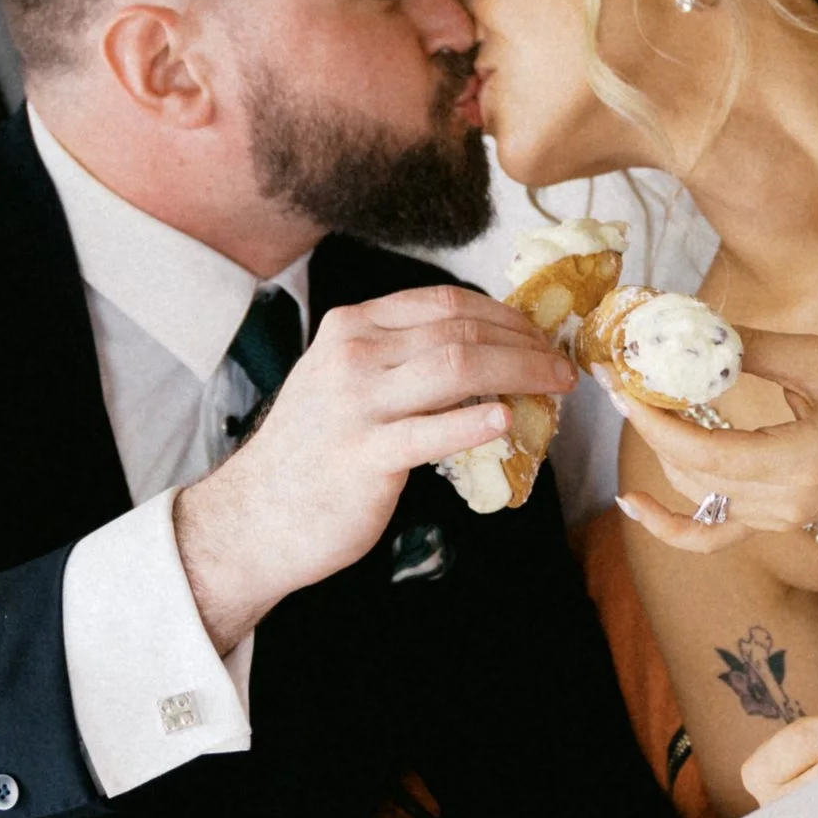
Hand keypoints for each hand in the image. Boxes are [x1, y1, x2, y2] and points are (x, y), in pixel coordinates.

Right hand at [175, 283, 573, 646]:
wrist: (257, 516)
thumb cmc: (313, 453)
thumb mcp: (345, 384)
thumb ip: (400, 362)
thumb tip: (483, 357)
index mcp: (351, 327)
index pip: (443, 301)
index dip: (503, 314)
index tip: (538, 334)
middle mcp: (353, 354)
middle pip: (460, 330)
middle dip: (524, 344)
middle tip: (561, 365)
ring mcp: (357, 404)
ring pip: (458, 367)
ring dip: (520, 373)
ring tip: (555, 387)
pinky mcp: (365, 456)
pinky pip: (432, 432)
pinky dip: (476, 423)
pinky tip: (508, 422)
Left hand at [615, 331, 817, 554]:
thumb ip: (753, 349)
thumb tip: (694, 328)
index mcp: (797, 461)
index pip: (702, 451)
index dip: (652, 419)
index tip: (622, 382)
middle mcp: (781, 502)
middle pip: (689, 471)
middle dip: (649, 426)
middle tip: (624, 378)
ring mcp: (776, 519)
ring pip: (695, 492)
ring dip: (661, 451)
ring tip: (639, 404)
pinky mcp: (774, 522)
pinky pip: (711, 536)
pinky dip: (670, 526)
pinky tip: (633, 504)